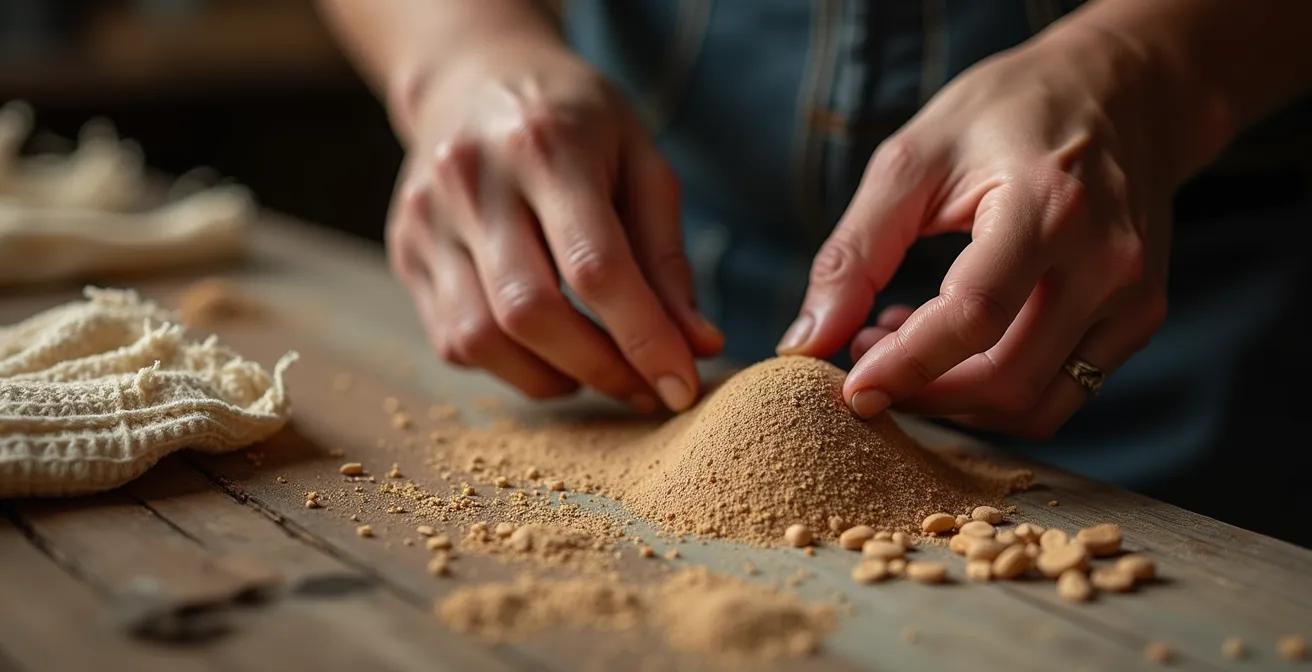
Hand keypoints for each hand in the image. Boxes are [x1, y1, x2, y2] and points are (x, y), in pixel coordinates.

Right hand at [386, 39, 721, 410]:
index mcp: (545, 145)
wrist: (474, 76)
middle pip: (531, 313)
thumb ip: (667, 258)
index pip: (595, 267)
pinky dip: (508, 366)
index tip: (681, 388)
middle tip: (642, 389)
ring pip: (481, 339)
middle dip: (598, 369)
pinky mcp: (406, 252)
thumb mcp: (640, 161)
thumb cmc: (575, 122)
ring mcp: (427, 218)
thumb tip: (698, 346)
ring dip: (551, 378)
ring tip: (595, 369)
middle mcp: (472, 180)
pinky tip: (545, 349)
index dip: (643, 339)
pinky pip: (452, 340)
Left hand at [778, 26, 1174, 438]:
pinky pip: (1062, 393)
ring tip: (902, 346)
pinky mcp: (1140, 320)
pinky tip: (954, 345)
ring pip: (1035, 406)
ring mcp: (1133, 297)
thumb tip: (808, 340)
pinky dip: (995, 392)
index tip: (849, 389)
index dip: (905, 366)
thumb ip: (855, 253)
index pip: (972, 317)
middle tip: (864, 360)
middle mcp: (1106, 261)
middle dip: (920, 392)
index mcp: (1047, 206)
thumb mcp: (913, 160)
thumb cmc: (1006, 114)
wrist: (1121, 89)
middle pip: (1005, 379)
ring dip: (955, 401)